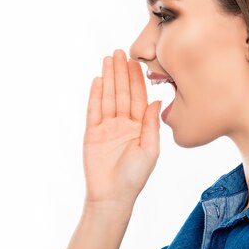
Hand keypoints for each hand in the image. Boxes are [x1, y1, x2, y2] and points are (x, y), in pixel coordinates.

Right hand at [82, 49, 161, 209]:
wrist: (112, 196)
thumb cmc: (135, 177)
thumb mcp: (150, 150)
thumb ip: (151, 124)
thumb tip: (157, 101)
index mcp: (139, 127)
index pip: (138, 97)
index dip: (137, 79)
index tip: (136, 61)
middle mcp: (123, 124)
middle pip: (121, 92)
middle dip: (121, 73)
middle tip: (119, 52)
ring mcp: (107, 127)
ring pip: (107, 97)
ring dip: (108, 78)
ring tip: (107, 59)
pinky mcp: (92, 133)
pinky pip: (94, 110)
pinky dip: (95, 95)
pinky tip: (97, 80)